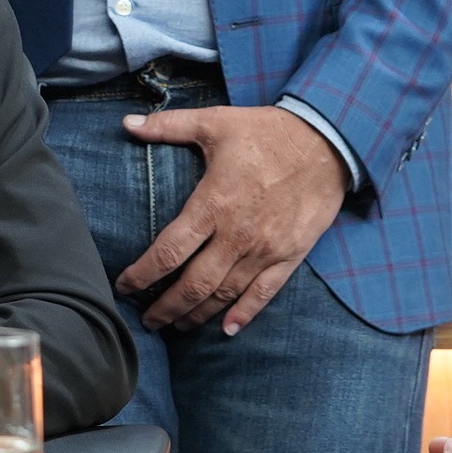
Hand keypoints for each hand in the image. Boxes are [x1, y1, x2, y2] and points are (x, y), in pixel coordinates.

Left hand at [115, 103, 347, 332]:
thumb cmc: (267, 132)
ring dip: (197, 314)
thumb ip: (168, 127)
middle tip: (147, 320)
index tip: (124, 286)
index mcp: (212, 205)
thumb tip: (128, 124)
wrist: (328, 141)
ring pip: (224, 295)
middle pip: (193, 285)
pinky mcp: (291, 255)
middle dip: (165, 307)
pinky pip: (264, 293)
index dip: (142, 275)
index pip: (168, 252)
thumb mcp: (214, 122)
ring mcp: (265, 249)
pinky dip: (244, 314)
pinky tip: (227, 330)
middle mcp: (236, 235)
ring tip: (177, 326)